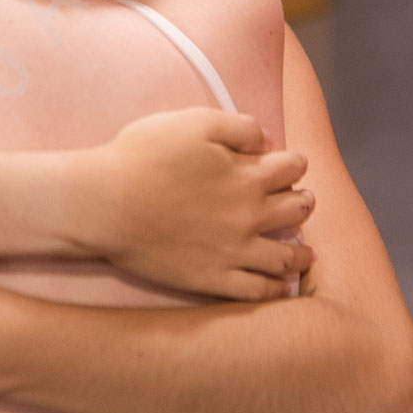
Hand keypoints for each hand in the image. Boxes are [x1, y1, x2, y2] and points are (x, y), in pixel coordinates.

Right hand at [82, 108, 313, 300]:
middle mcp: (250, 216)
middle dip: (303, 201)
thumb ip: (238, 127)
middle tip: (302, 201)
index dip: (294, 162)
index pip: (292, 167)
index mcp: (248, 175)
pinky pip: (258, 291)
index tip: (291, 164)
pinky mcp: (214, 279)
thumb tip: (268, 140)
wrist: (107, 203)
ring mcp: (235, 252)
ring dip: (302, 253)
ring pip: (286, 256)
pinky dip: (276, 289)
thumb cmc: (143, 156)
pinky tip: (280, 286)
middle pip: (296, 210)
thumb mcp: (192, 122)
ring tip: (306, 253)